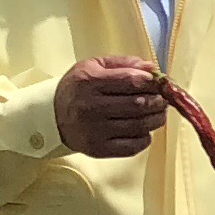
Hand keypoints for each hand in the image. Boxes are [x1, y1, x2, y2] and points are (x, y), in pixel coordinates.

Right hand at [56, 57, 174, 157]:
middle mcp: (91, 107)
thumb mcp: (95, 66)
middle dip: (158, 101)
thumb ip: (125, 64)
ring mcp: (95, 130)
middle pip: (138, 105)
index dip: (152, 82)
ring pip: (139, 126)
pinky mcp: (98, 149)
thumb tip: (152, 69)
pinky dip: (145, 138)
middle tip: (162, 99)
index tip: (159, 83)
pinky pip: (133, 147)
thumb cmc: (78, 88)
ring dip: (156, 119)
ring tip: (158, 113)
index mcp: (90, 82)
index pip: (131, 81)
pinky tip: (143, 130)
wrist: (52, 116)